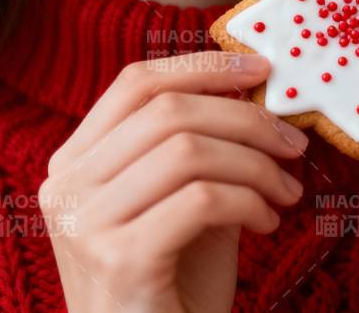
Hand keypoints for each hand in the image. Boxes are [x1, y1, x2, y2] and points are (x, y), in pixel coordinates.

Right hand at [39, 52, 308, 312]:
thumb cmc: (169, 290)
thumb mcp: (181, 205)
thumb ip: (201, 151)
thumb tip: (253, 92)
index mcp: (72, 163)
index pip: (135, 83)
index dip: (203, 67)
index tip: (262, 71)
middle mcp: (65, 187)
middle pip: (167, 111)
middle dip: (245, 119)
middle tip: (294, 143)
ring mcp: (84, 223)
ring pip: (187, 151)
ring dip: (255, 165)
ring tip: (286, 192)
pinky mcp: (119, 260)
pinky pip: (201, 200)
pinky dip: (249, 202)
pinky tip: (267, 224)